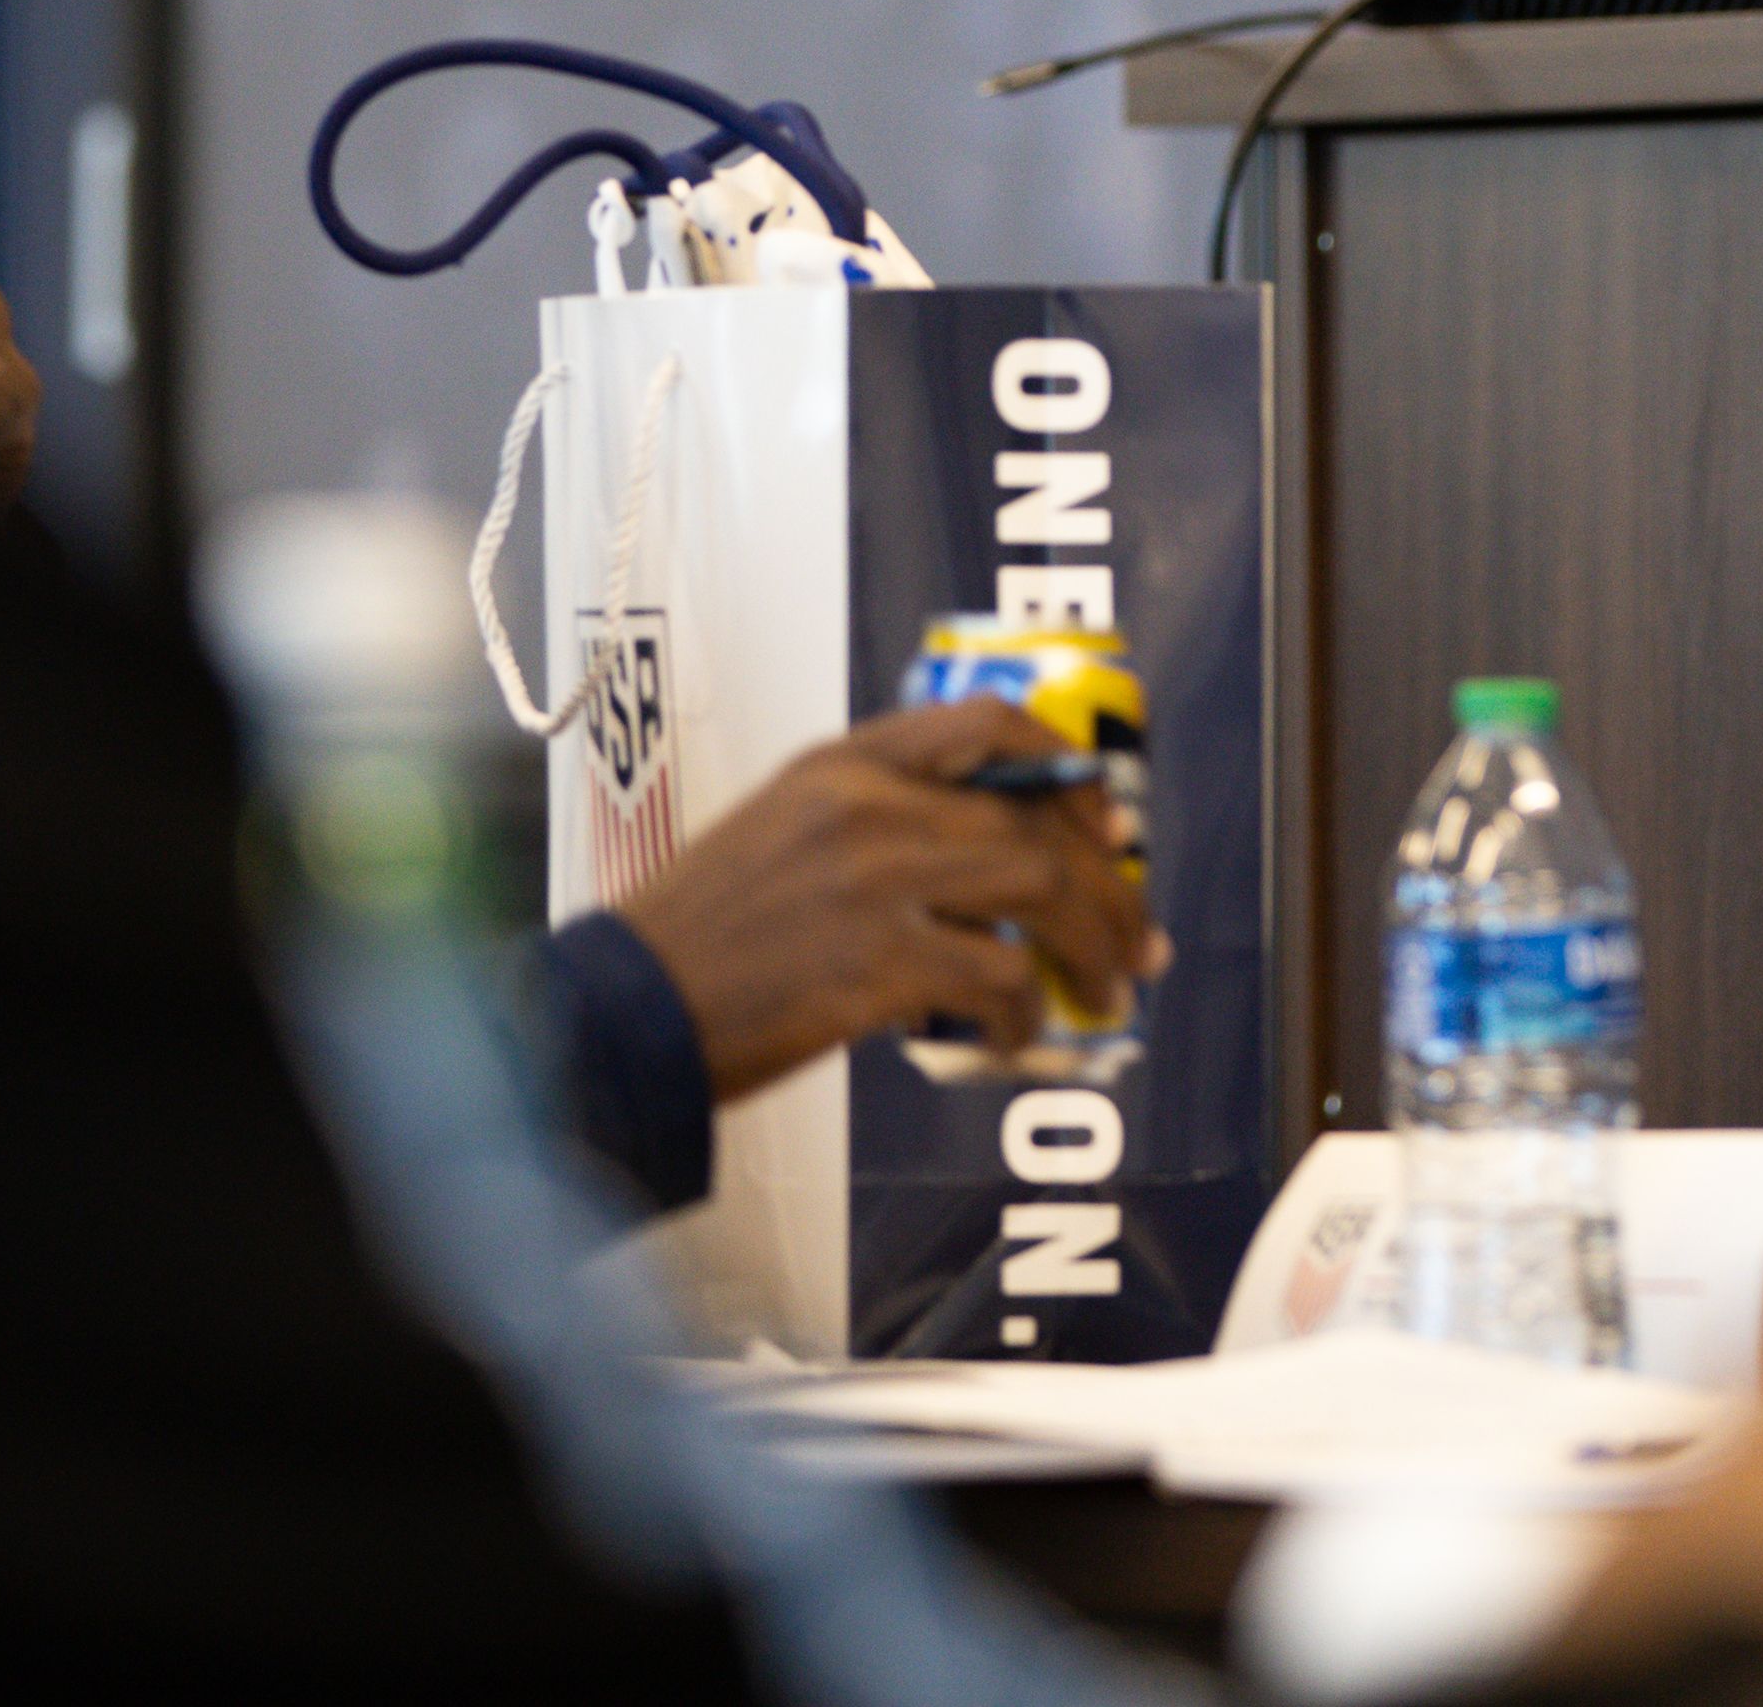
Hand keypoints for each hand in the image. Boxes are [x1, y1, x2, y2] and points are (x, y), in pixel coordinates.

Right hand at [607, 700, 1162, 1105]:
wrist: (627, 1008)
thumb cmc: (702, 936)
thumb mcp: (786, 832)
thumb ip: (882, 823)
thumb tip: (997, 864)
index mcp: (843, 762)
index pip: (985, 723)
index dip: (1065, 770)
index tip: (1104, 822)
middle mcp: (867, 804)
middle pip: (1037, 821)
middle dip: (1109, 888)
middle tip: (1134, 939)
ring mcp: (875, 880)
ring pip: (1040, 890)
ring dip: (1093, 949)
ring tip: (1106, 992)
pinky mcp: (877, 962)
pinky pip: (1000, 980)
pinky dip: (1026, 1017)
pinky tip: (1014, 1040)